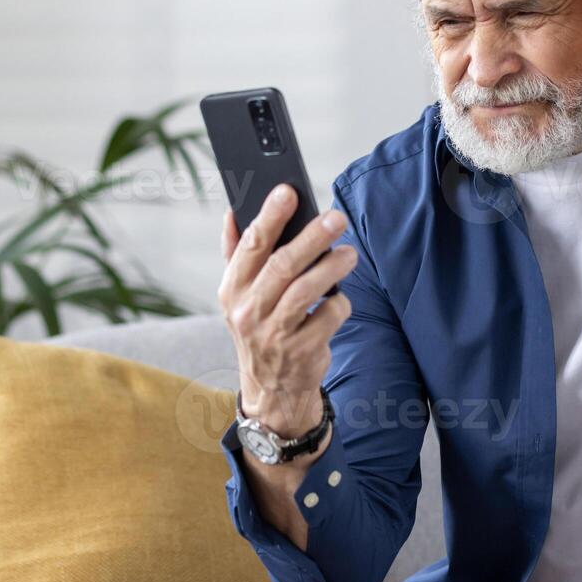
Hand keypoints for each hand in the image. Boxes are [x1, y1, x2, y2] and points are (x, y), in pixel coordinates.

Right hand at [218, 184, 355, 437]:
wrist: (271, 390)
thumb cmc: (259, 328)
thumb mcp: (239, 296)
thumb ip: (235, 253)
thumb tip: (232, 211)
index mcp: (233, 289)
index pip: (250, 246)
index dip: (269, 215)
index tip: (288, 191)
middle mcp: (249, 311)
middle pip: (282, 265)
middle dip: (312, 237)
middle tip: (336, 218)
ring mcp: (274, 334)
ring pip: (307, 290)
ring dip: (332, 267)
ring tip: (350, 254)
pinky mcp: (301, 352)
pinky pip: (328, 317)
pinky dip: (340, 304)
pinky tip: (340, 300)